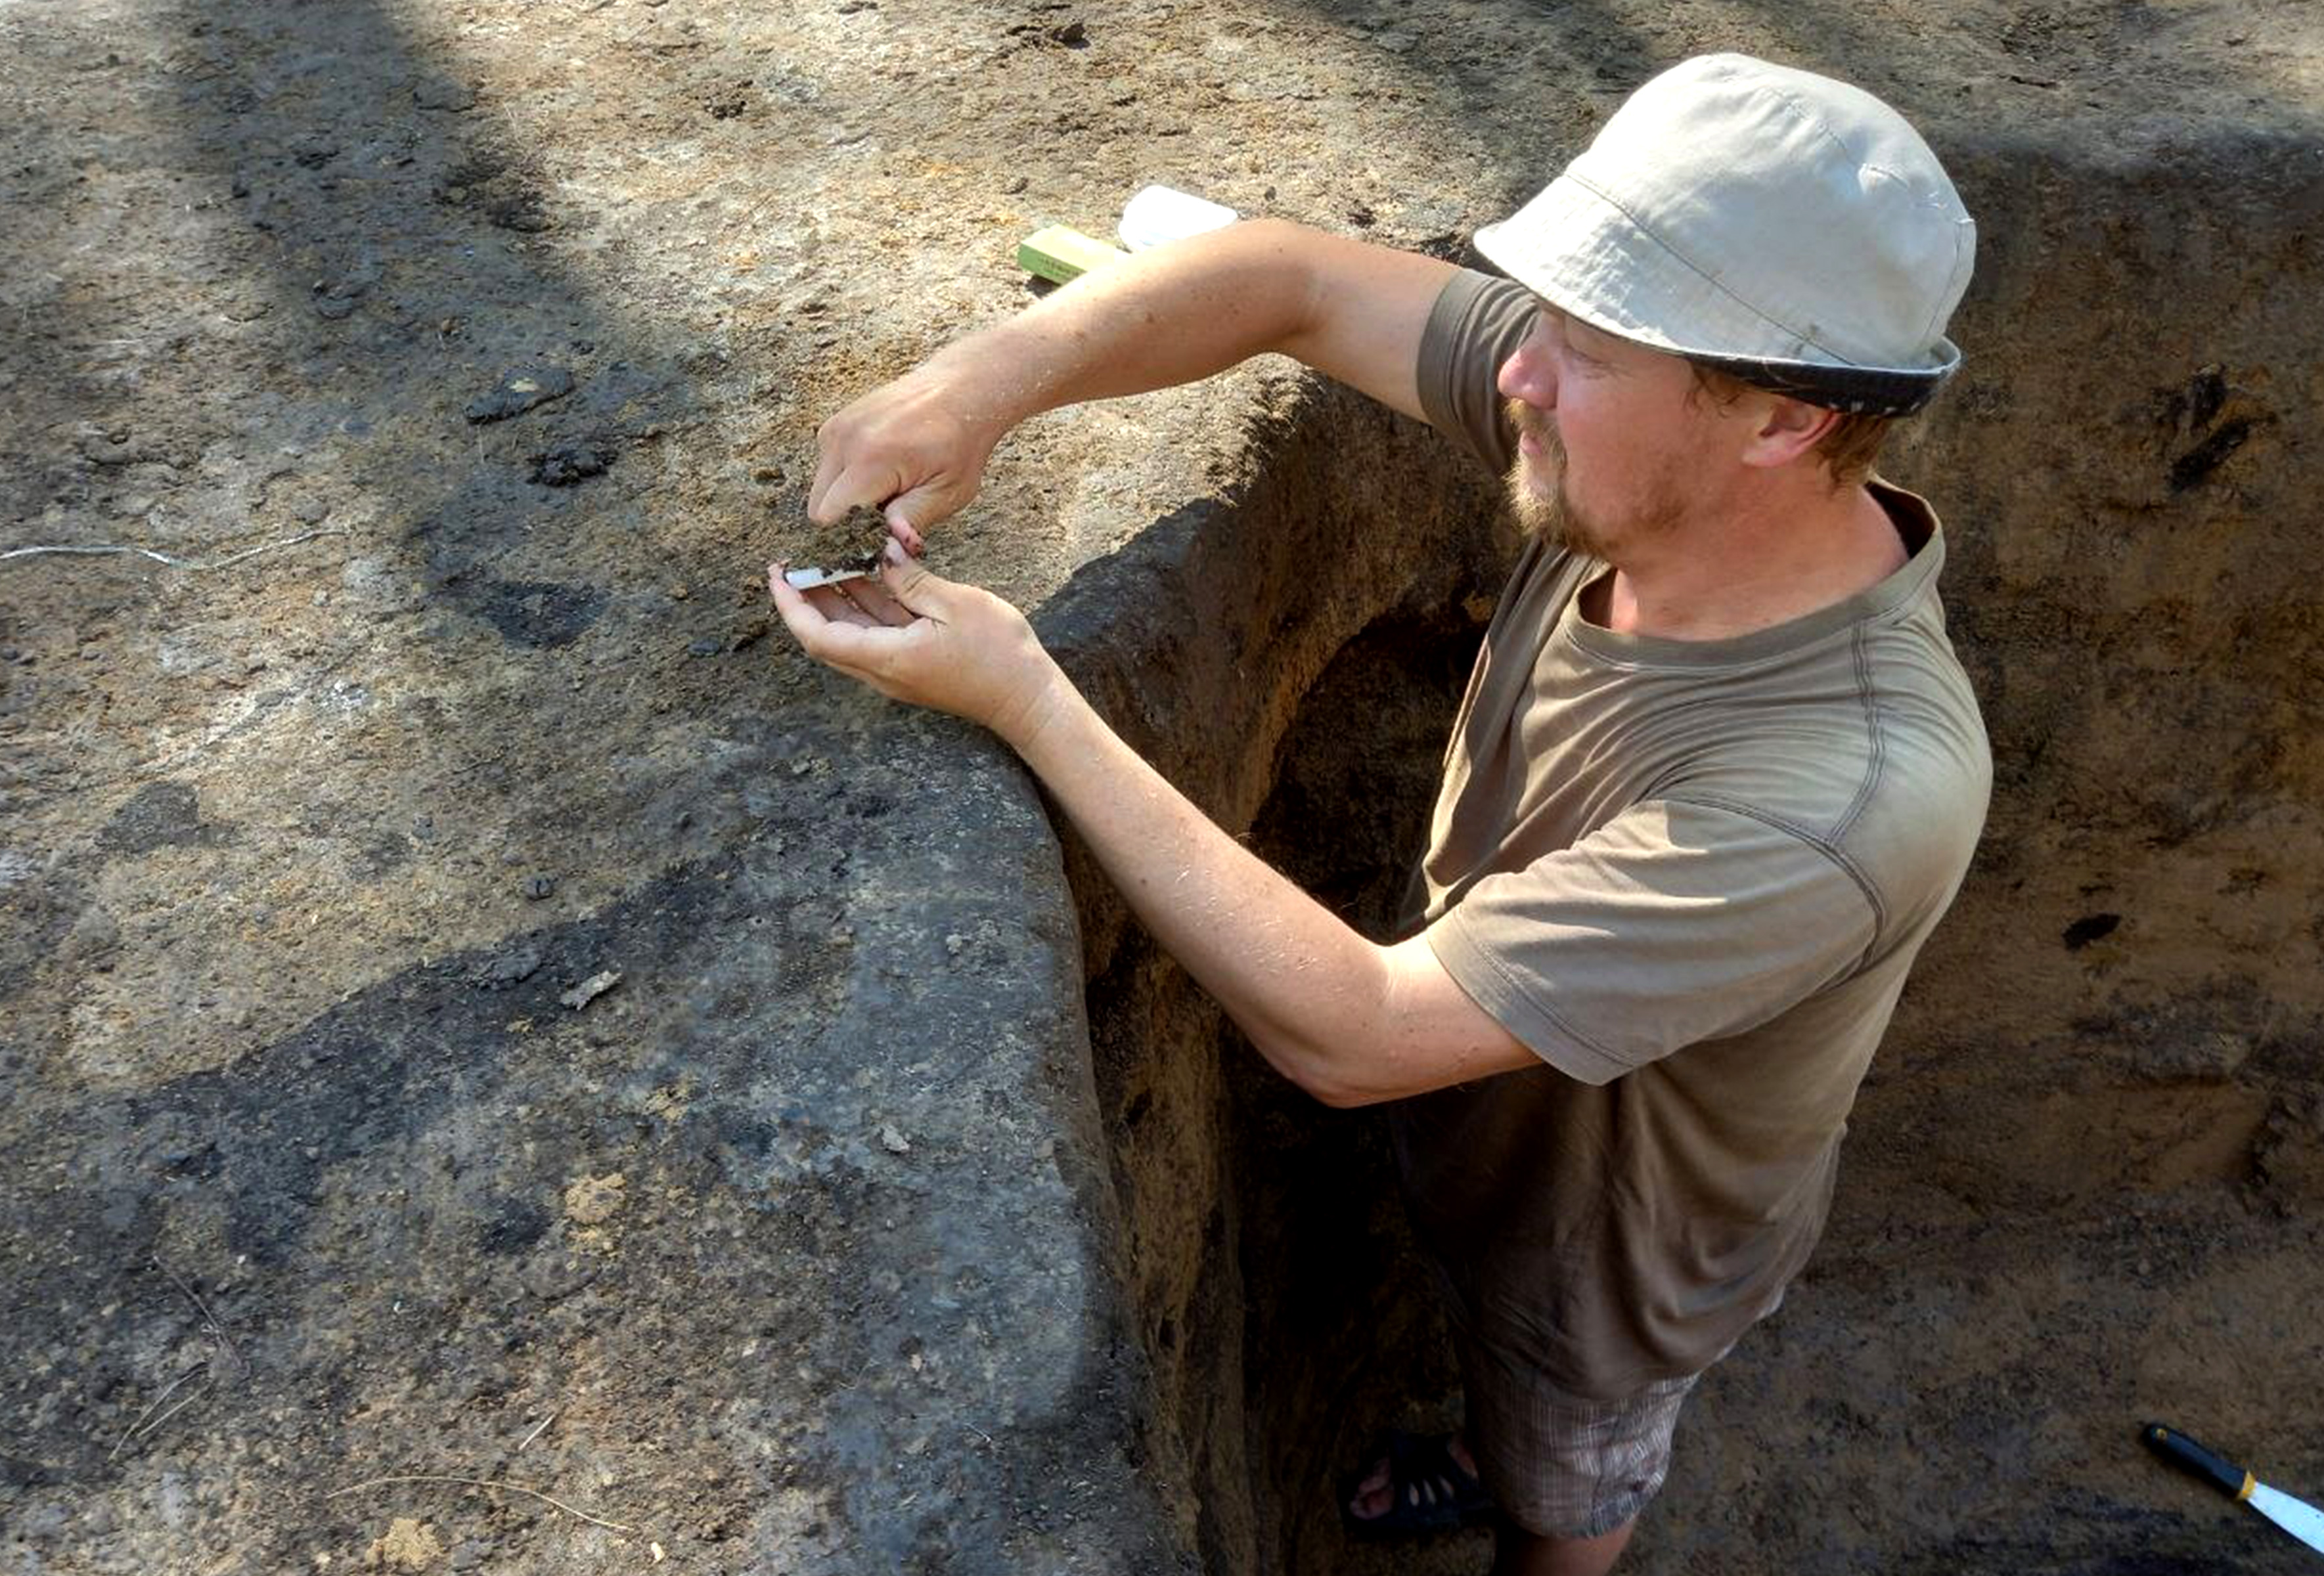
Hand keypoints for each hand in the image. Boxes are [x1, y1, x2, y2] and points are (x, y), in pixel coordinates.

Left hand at [767, 544, 1063, 748]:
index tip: (778, 573)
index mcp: (887, 657)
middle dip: (805, 598)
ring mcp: (895, 672)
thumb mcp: (955, 604)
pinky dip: (863, 606)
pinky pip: (873, 635)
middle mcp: (882, 671)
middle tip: (795, 560)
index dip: (791, 605)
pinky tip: (865, 575)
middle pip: (825, 636)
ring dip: (833, 600)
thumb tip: (879, 550)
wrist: (1027, 697)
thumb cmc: (998, 653)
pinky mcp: (909, 666)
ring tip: (824, 560)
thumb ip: (910, 578)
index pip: (817, 635)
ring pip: (848, 634)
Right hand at [808, 363, 1004, 556]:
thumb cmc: (960, 443)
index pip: (828, 518)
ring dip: (846, 498)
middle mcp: (844, 440)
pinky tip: (880, 469)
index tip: (873, 539)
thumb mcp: (948, 492)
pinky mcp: (835, 423)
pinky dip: (846, 478)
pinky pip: (826, 467)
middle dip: (846, 520)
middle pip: (818, 506)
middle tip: (886, 512)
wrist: (959, 392)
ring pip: (820, 489)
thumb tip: (887, 552)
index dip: (847, 537)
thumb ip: (912, 522)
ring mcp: (835, 427)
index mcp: (870, 460)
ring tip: (887, 486)